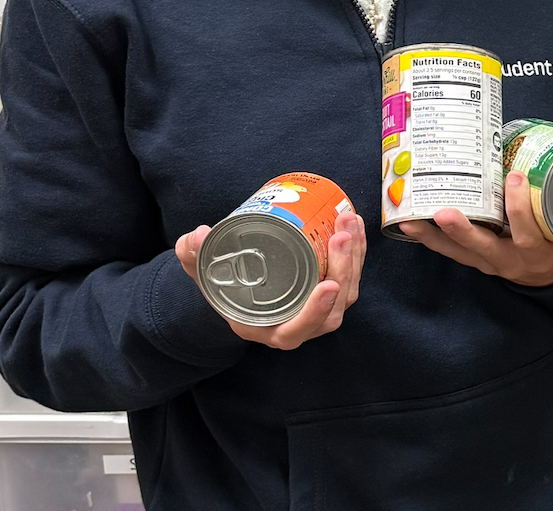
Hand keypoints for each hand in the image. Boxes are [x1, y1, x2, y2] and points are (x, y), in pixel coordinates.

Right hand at [176, 208, 365, 349]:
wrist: (237, 288)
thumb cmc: (222, 287)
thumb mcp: (203, 273)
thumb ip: (195, 256)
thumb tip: (198, 236)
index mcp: (270, 329)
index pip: (298, 330)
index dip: (316, 312)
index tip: (329, 285)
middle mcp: (299, 324)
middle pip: (333, 307)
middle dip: (343, 269)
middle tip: (341, 234)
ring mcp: (318, 308)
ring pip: (348, 290)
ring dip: (354, 256)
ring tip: (349, 222)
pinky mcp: (330, 289)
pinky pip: (351, 276)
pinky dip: (357, 251)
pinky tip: (355, 224)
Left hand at [400, 171, 552, 286]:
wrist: (552, 276)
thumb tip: (548, 154)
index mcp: (537, 253)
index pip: (527, 233)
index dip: (519, 207)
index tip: (514, 177)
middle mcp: (509, 261)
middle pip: (482, 247)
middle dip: (462, 230)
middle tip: (443, 213)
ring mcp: (489, 263)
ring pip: (458, 252)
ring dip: (432, 236)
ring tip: (407, 221)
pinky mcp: (476, 261)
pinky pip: (451, 252)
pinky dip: (431, 239)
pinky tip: (410, 225)